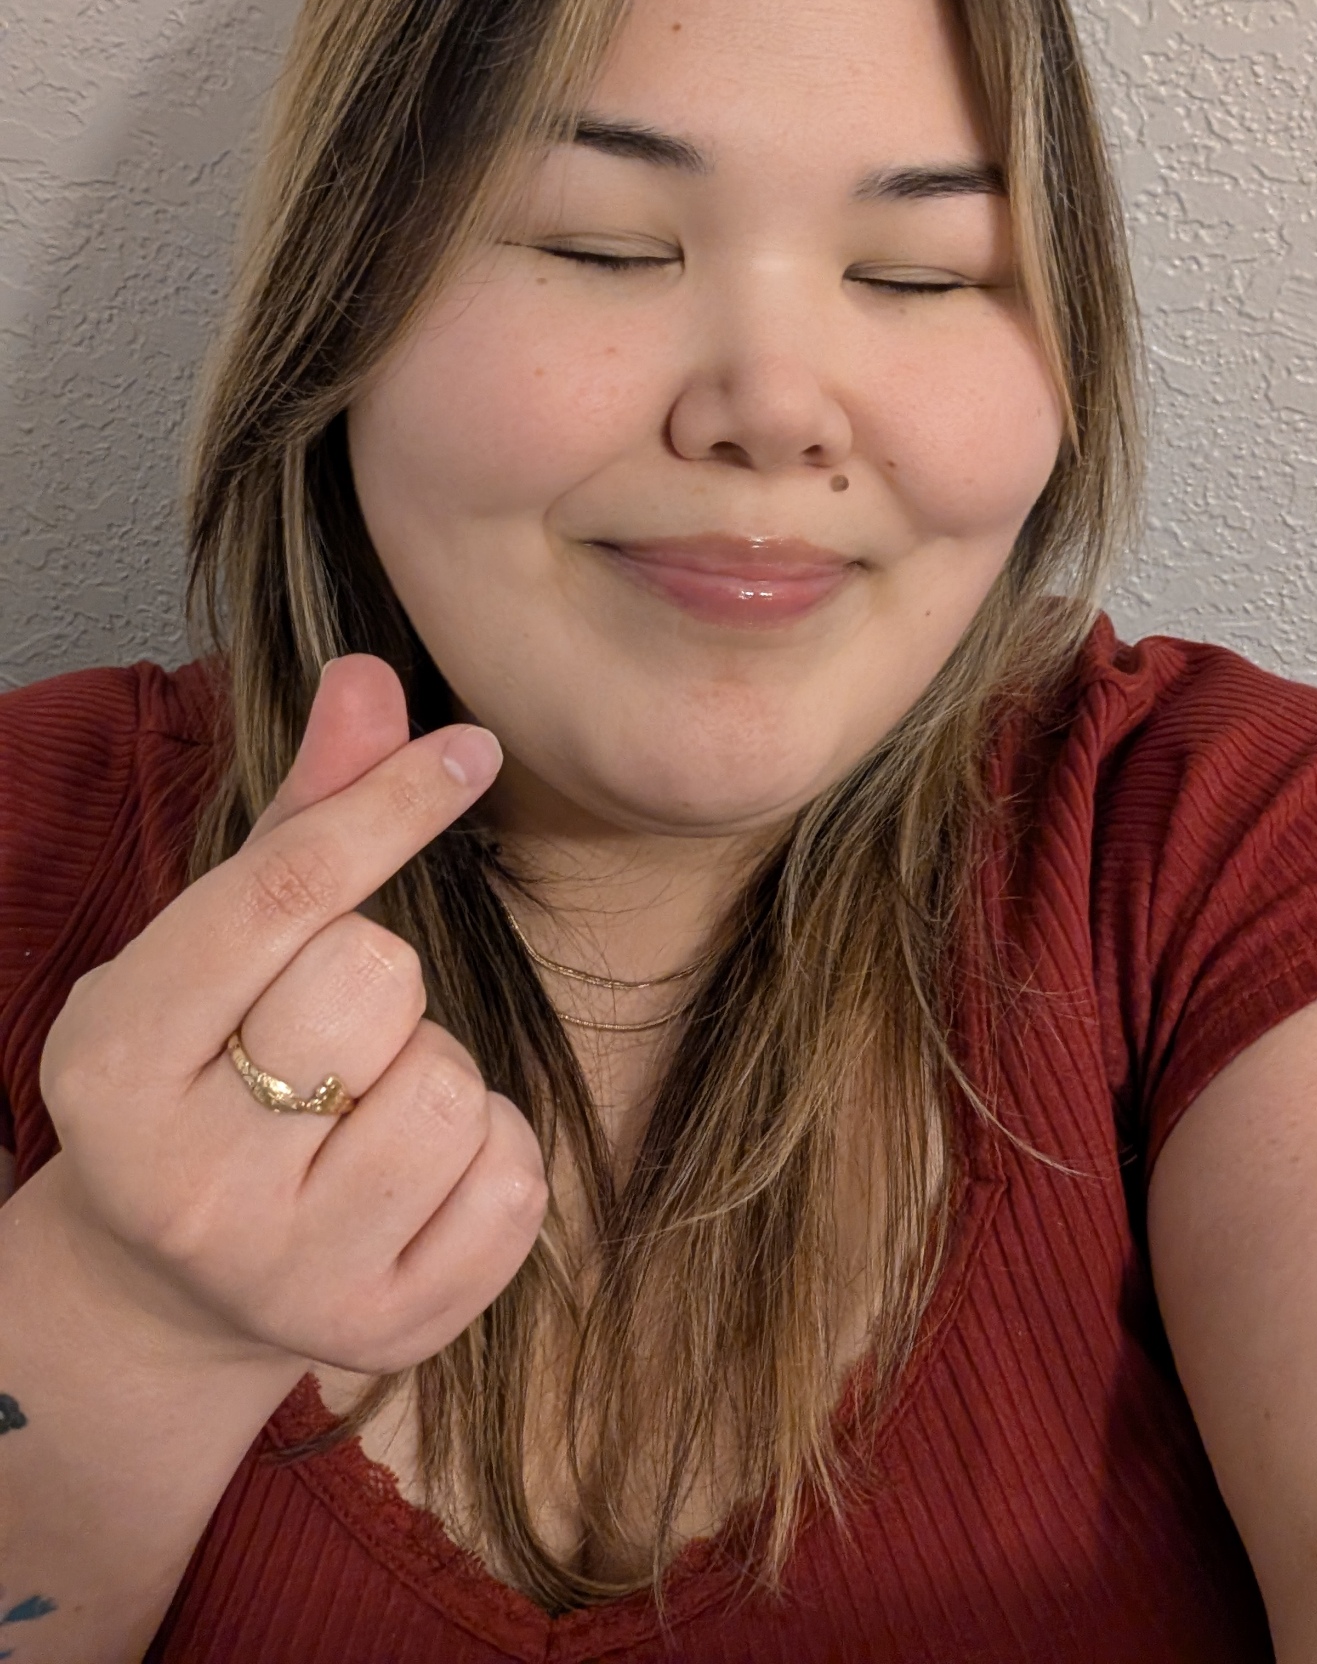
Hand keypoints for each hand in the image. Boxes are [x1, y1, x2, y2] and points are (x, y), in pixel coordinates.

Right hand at [36, 655, 546, 1375]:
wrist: (171, 1291)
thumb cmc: (206, 1073)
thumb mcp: (213, 948)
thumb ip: (298, 816)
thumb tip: (371, 675)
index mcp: (113, 1065)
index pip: (277, 900)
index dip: (386, 805)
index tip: (470, 748)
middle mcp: (189, 1185)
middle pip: (378, 977)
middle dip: (380, 975)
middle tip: (327, 1028)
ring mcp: (290, 1275)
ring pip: (456, 1081)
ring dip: (436, 1069)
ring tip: (361, 1107)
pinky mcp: (386, 1330)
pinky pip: (515, 1176)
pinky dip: (490, 1153)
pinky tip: (411, 1175)